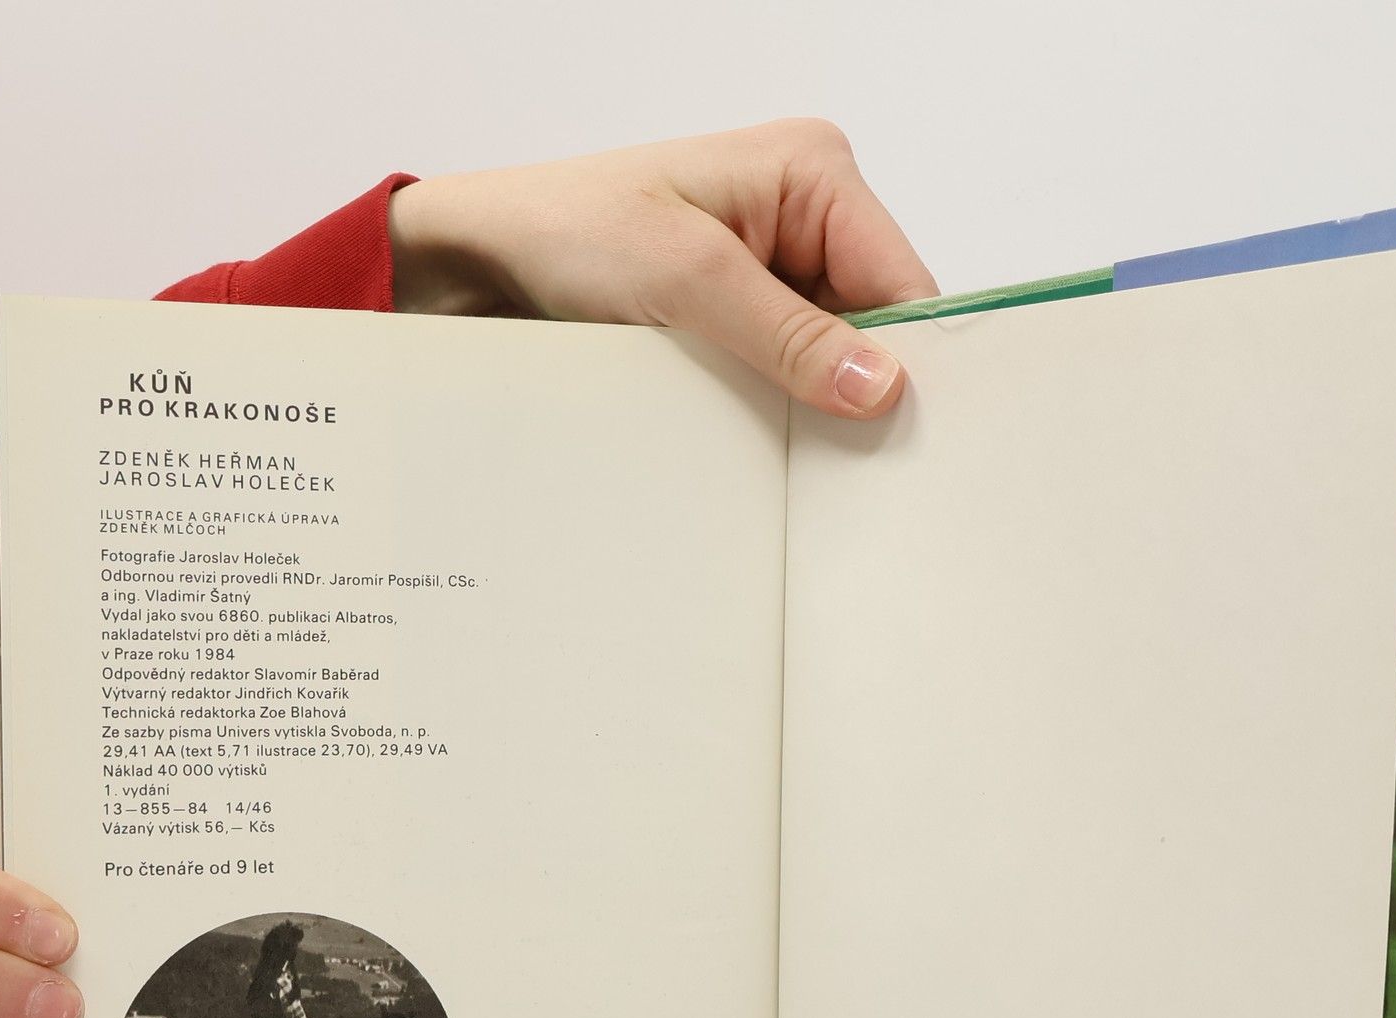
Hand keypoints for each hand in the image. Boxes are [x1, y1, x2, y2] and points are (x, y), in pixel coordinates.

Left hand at [389, 119, 937, 419]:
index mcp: (813, 172)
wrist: (483, 262)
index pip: (904, 280)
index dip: (912, 361)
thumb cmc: (570, 233)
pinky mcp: (741, 316)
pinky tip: (766, 443)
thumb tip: (881, 385)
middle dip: (860, 389)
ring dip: (814, 408)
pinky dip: (780, 412)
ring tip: (794, 453)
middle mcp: (806, 215)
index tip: (903, 439)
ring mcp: (775, 270)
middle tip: (848, 467)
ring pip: (833, 359)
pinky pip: (787, 374)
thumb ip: (788, 335)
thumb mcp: (686, 279)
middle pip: (876, 324)